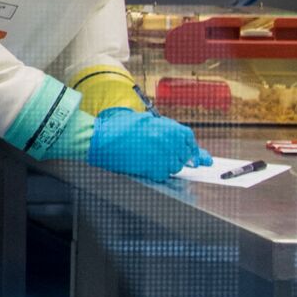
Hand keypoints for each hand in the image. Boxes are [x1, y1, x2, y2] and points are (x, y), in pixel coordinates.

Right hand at [88, 110, 212, 180]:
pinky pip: (162, 175)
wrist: (104, 138)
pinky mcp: (155, 170)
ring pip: (174, 167)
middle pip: (184, 155)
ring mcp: (164, 157)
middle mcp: (172, 143)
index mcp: (172, 128)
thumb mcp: (148, 122)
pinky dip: (155, 172)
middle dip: (175, 156)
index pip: (189, 140)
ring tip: (147, 156)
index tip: (188, 153)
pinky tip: (143, 163)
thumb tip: (192, 149)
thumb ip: (170, 132)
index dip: (189, 147)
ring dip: (165, 164)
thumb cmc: (123, 128)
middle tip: (158, 153)